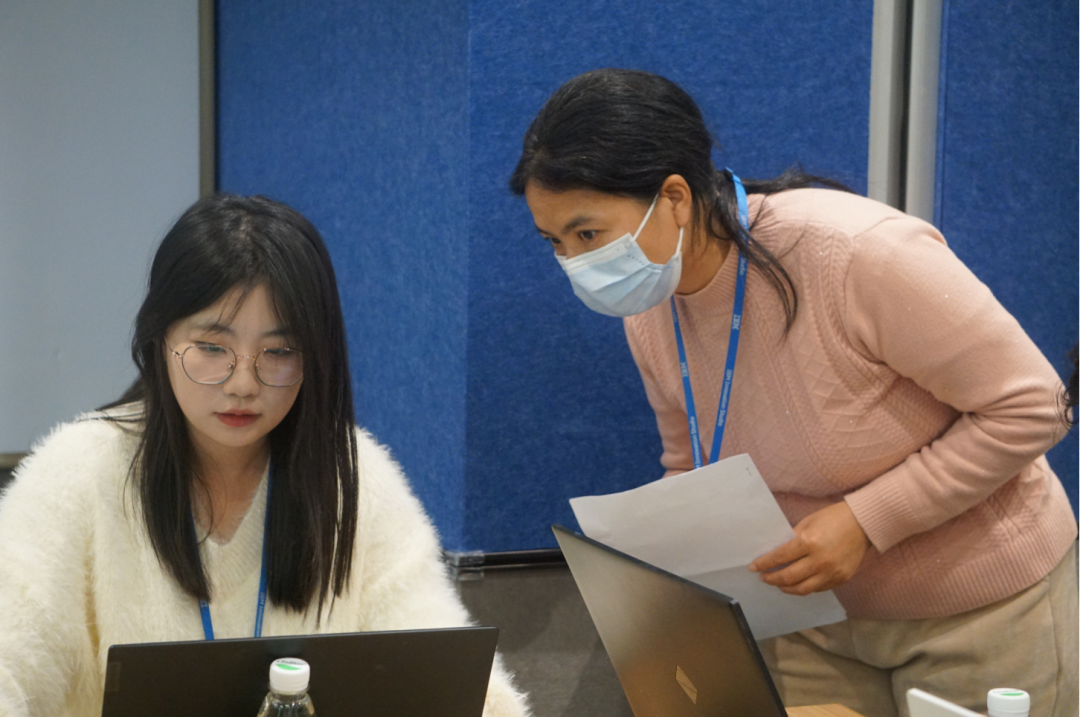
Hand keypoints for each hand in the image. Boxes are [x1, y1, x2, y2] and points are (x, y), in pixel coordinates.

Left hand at [748, 501, 870, 594]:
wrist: (863, 524)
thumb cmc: (833, 518)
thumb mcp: (807, 523)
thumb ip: (792, 539)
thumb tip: (775, 552)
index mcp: (808, 542)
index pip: (780, 557)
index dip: (764, 563)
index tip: (753, 567)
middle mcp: (820, 561)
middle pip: (789, 577)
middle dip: (772, 579)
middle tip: (763, 577)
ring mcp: (832, 572)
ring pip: (803, 589)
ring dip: (786, 588)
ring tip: (779, 584)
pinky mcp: (841, 579)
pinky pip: (818, 588)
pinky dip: (805, 587)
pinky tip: (798, 582)